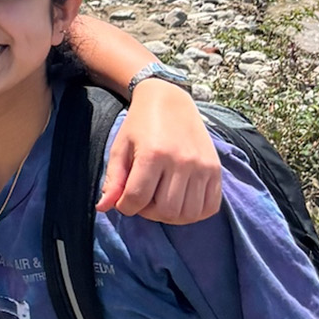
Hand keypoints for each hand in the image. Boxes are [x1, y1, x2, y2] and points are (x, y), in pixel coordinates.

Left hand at [97, 81, 222, 222]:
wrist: (171, 102)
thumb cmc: (140, 126)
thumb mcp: (120, 148)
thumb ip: (113, 179)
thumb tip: (103, 208)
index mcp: (153, 154)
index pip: (137, 198)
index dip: (125, 207)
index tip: (123, 201)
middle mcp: (182, 161)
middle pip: (165, 210)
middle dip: (148, 213)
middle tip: (142, 200)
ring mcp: (202, 167)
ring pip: (188, 214)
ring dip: (170, 216)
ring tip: (160, 201)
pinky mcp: (216, 170)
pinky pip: (209, 207)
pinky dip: (194, 213)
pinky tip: (180, 202)